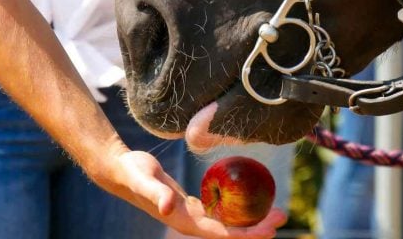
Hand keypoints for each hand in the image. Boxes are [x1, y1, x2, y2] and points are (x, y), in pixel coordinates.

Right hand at [97, 150, 287, 238]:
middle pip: (229, 230)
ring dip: (250, 219)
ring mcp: (191, 215)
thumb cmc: (132, 172)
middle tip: (282, 214)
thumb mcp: (144, 179)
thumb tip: (169, 208)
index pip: (221, 233)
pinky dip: (236, 208)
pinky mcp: (191, 205)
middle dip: (256, 226)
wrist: (120, 170)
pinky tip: (249, 200)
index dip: (246, 233)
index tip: (269, 229)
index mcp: (183, 221)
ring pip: (226, 222)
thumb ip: (156, 194)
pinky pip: (219, 210)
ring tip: (274, 209)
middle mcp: (190, 222)